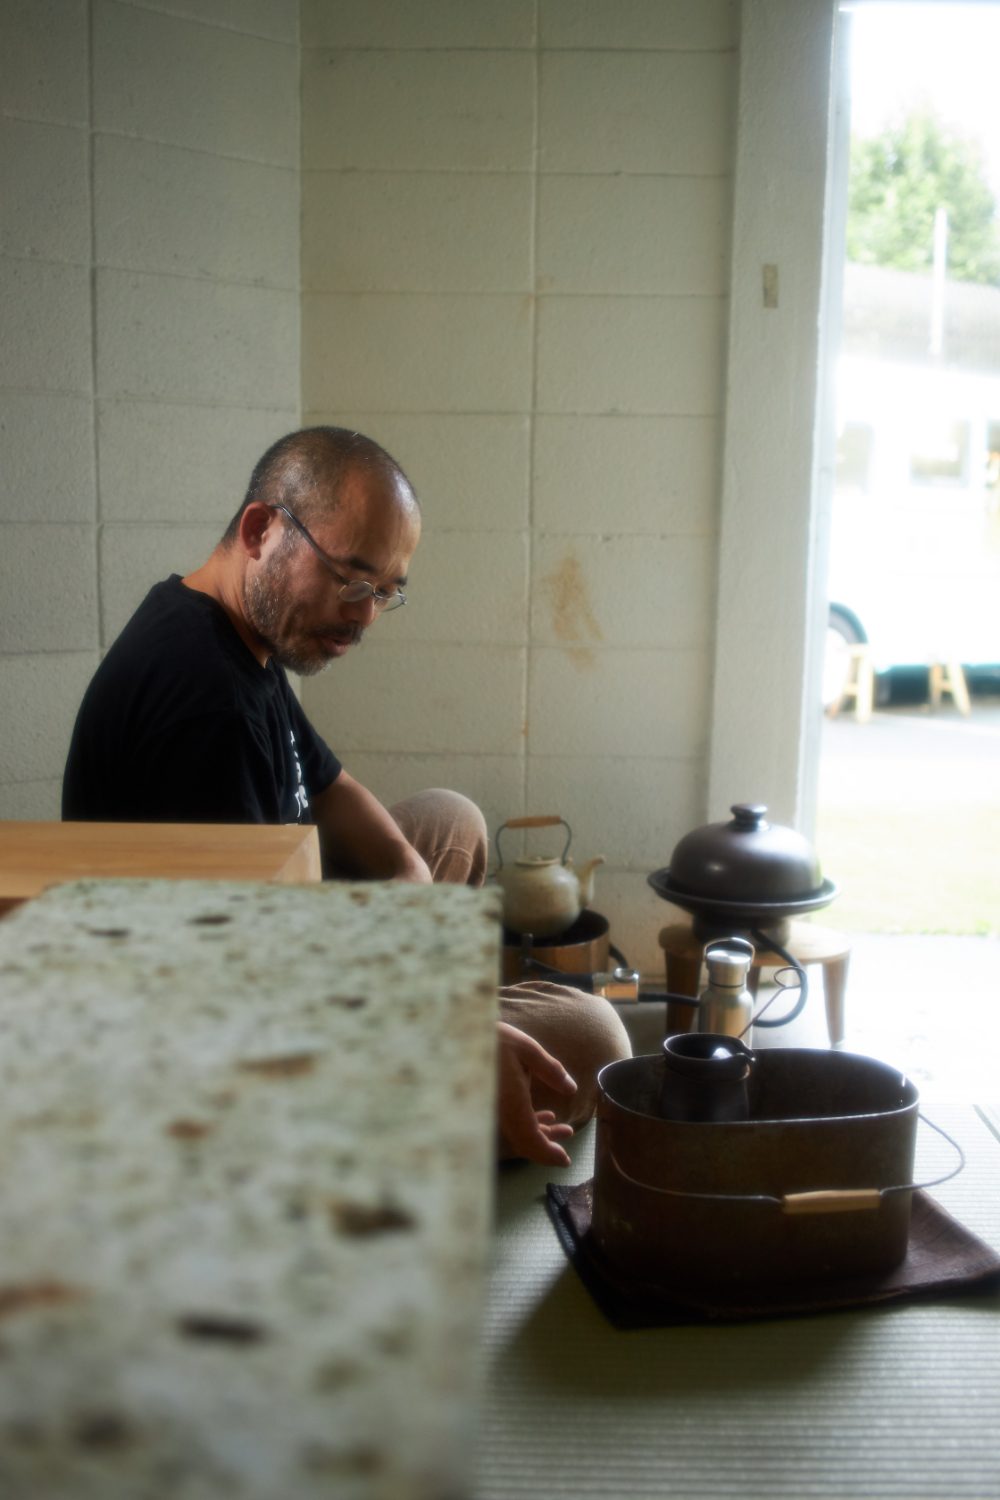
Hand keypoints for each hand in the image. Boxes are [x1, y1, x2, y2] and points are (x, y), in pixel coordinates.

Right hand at [496, 1021, 576, 1167]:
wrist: (459, 1037)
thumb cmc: (493, 1039)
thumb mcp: (526, 1048)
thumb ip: (550, 1070)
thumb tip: (571, 1089)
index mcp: (510, 1103)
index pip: (529, 1139)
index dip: (547, 1154)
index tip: (564, 1161)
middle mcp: (499, 1113)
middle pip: (523, 1141)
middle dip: (545, 1148)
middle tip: (565, 1150)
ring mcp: (492, 1111)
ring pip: (517, 1133)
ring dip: (539, 1135)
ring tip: (562, 1129)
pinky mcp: (488, 1104)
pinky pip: (510, 1122)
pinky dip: (528, 1124)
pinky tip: (545, 1116)